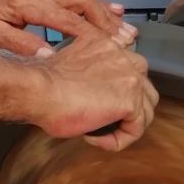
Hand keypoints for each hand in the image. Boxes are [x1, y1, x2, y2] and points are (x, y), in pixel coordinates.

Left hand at [0, 0, 136, 57]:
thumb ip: (21, 44)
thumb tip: (49, 57)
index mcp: (30, 4)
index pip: (68, 19)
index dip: (92, 34)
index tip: (109, 48)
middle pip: (84, 2)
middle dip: (107, 21)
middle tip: (126, 38)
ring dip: (105, 12)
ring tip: (126, 28)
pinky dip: (95, 5)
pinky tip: (109, 11)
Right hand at [31, 21, 155, 151]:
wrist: (37, 89)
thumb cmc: (42, 82)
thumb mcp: (70, 66)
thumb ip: (89, 73)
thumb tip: (89, 91)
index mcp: (107, 44)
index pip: (128, 69)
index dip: (115, 91)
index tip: (96, 104)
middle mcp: (123, 55)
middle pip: (144, 87)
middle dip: (129, 107)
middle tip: (105, 121)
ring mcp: (130, 77)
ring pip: (145, 110)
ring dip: (126, 125)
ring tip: (100, 132)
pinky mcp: (130, 100)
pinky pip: (135, 129)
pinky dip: (117, 140)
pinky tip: (93, 137)